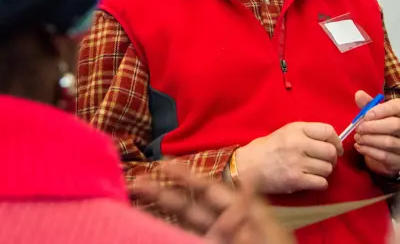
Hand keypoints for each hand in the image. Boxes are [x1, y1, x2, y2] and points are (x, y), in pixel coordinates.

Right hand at [134, 163, 293, 243]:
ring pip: (181, 225)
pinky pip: (182, 238)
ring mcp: (214, 242)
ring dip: (158, 214)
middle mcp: (224, 229)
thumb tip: (248, 176)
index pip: (210, 190)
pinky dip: (163, 232)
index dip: (187, 176)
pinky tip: (144, 226)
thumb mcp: (267, 234)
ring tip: (132, 202)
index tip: (163, 163)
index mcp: (242, 216)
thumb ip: (250, 208)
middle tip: (135, 182)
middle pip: (189, 207)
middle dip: (163, 194)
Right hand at [235, 122, 342, 193]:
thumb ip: (306, 134)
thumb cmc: (266, 148)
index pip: (328, 131)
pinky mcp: (296, 180)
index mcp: (297, 129)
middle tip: (325, 162)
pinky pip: (321, 183)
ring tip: (315, 171)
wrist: (247, 167)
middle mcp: (299, 144)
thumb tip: (330, 141)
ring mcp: (298, 162)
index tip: (336, 148)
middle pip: (330, 151)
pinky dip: (320, 183)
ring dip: (325, 172)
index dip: (336, 141)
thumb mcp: (286, 132)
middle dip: (332, 158)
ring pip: (328, 168)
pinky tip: (312, 181)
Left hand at [353, 91, 399, 176]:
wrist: (393, 152)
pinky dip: (369, 152)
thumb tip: (358, 94)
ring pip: (389, 142)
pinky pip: (386, 157)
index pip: (399, 107)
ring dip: (369, 140)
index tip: (365, 115)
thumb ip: (368, 105)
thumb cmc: (385, 127)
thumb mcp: (377, 114)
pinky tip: (360, 147)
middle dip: (373, 127)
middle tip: (358, 128)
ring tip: (357, 138)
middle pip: (395, 125)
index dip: (381, 110)